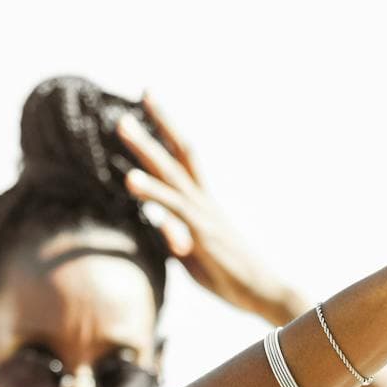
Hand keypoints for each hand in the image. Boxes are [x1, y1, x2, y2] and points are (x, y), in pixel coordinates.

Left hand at [117, 95, 304, 324]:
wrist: (264, 293)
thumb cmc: (231, 278)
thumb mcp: (195, 256)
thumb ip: (176, 238)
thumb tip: (161, 230)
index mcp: (203, 204)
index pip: (184, 159)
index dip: (168, 132)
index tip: (152, 105)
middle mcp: (204, 202)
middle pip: (179, 153)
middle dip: (159, 123)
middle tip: (143, 92)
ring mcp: (203, 214)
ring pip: (171, 172)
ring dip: (145, 148)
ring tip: (122, 124)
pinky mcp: (201, 232)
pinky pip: (172, 207)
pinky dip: (151, 191)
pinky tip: (129, 178)